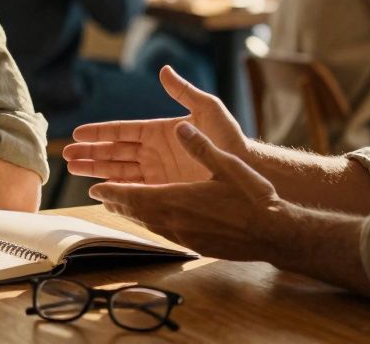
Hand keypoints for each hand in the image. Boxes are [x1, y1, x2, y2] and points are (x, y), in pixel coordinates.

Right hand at [63, 66, 246, 183]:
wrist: (245, 169)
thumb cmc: (229, 137)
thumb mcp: (207, 108)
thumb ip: (184, 91)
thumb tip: (164, 70)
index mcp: (158, 130)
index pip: (122, 130)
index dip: (99, 132)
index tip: (78, 134)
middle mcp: (154, 151)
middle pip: (114, 151)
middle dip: (90, 154)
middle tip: (66, 157)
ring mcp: (157, 171)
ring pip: (119, 170)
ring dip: (96, 170)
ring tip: (74, 171)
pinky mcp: (163, 189)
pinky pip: (134, 189)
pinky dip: (116, 190)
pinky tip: (99, 191)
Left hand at [90, 122, 285, 261]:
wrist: (273, 234)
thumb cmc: (252, 197)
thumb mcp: (226, 164)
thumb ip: (200, 145)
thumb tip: (180, 125)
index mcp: (177, 199)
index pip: (134, 195)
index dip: (112, 191)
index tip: (96, 187)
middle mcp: (175, 220)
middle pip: (135, 211)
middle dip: (115, 201)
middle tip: (99, 194)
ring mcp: (184, 235)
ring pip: (147, 223)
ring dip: (130, 213)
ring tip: (119, 206)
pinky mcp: (195, 244)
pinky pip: (163, 232)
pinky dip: (149, 222)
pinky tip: (153, 219)